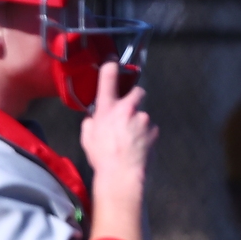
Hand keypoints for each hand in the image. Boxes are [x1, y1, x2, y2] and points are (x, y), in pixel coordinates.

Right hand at [79, 62, 156, 193]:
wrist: (121, 175)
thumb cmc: (102, 158)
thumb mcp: (87, 139)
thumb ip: (90, 123)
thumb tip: (93, 119)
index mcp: (107, 108)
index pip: (109, 77)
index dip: (111, 67)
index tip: (113, 63)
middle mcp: (127, 108)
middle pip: (137, 91)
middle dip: (134, 98)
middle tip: (128, 111)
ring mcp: (143, 119)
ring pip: (143, 114)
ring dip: (138, 122)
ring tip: (130, 139)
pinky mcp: (154, 130)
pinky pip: (150, 129)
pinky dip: (146, 135)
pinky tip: (138, 147)